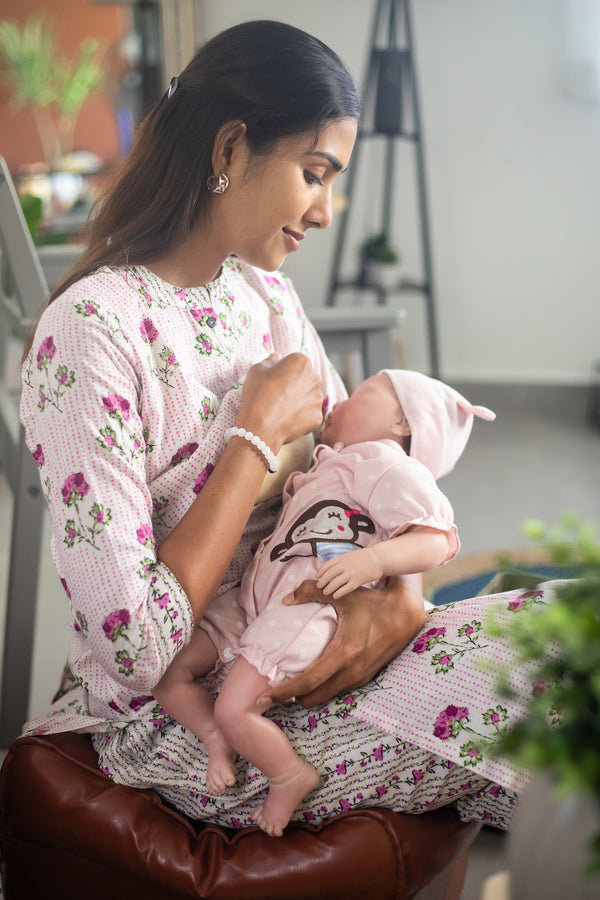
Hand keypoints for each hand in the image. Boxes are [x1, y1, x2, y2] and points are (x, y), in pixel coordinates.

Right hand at [238, 353, 323, 449]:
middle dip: (294, 384)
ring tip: (281, 408)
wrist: (261, 427)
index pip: (294, 362)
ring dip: (298, 400)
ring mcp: (318, 399)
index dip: (282, 370)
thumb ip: (270, 360)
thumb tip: (277, 357)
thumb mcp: (257, 369)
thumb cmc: (258, 394)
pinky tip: (287, 418)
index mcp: (302, 362)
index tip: (273, 380)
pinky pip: (308, 414)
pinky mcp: (317, 417)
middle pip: (304, 378)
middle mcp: (315, 378)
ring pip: (308, 396)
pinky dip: (300, 416)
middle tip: (277, 395)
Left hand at [259, 576, 426, 708]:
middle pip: (313, 698)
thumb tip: (285, 599)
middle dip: (292, 697)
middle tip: (273, 690)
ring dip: (308, 694)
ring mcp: (360, 677)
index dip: (284, 691)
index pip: (308, 681)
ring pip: (326, 696)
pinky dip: (323, 688)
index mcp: (343, 654)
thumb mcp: (342, 595)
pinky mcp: (366, 677)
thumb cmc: (373, 603)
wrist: (407, 614)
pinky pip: (338, 690)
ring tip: (291, 684)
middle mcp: (352, 672)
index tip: (264, 697)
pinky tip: (315, 677)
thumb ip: (311, 591)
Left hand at [316, 547, 381, 598]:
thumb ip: (342, 560)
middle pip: (330, 574)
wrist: (378, 558)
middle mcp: (345, 565)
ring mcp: (351, 573)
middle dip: (322, 580)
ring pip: (336, 582)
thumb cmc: (365, 557)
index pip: (328, 564)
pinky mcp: (358, 580)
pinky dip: (339, 592)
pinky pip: (346, 588)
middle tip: (318, 586)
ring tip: (325, 592)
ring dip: (329, 588)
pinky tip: (335, 596)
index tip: (317, 575)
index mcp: (343, 558)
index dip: (321, 570)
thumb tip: (333, 566)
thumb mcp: (351, 555)